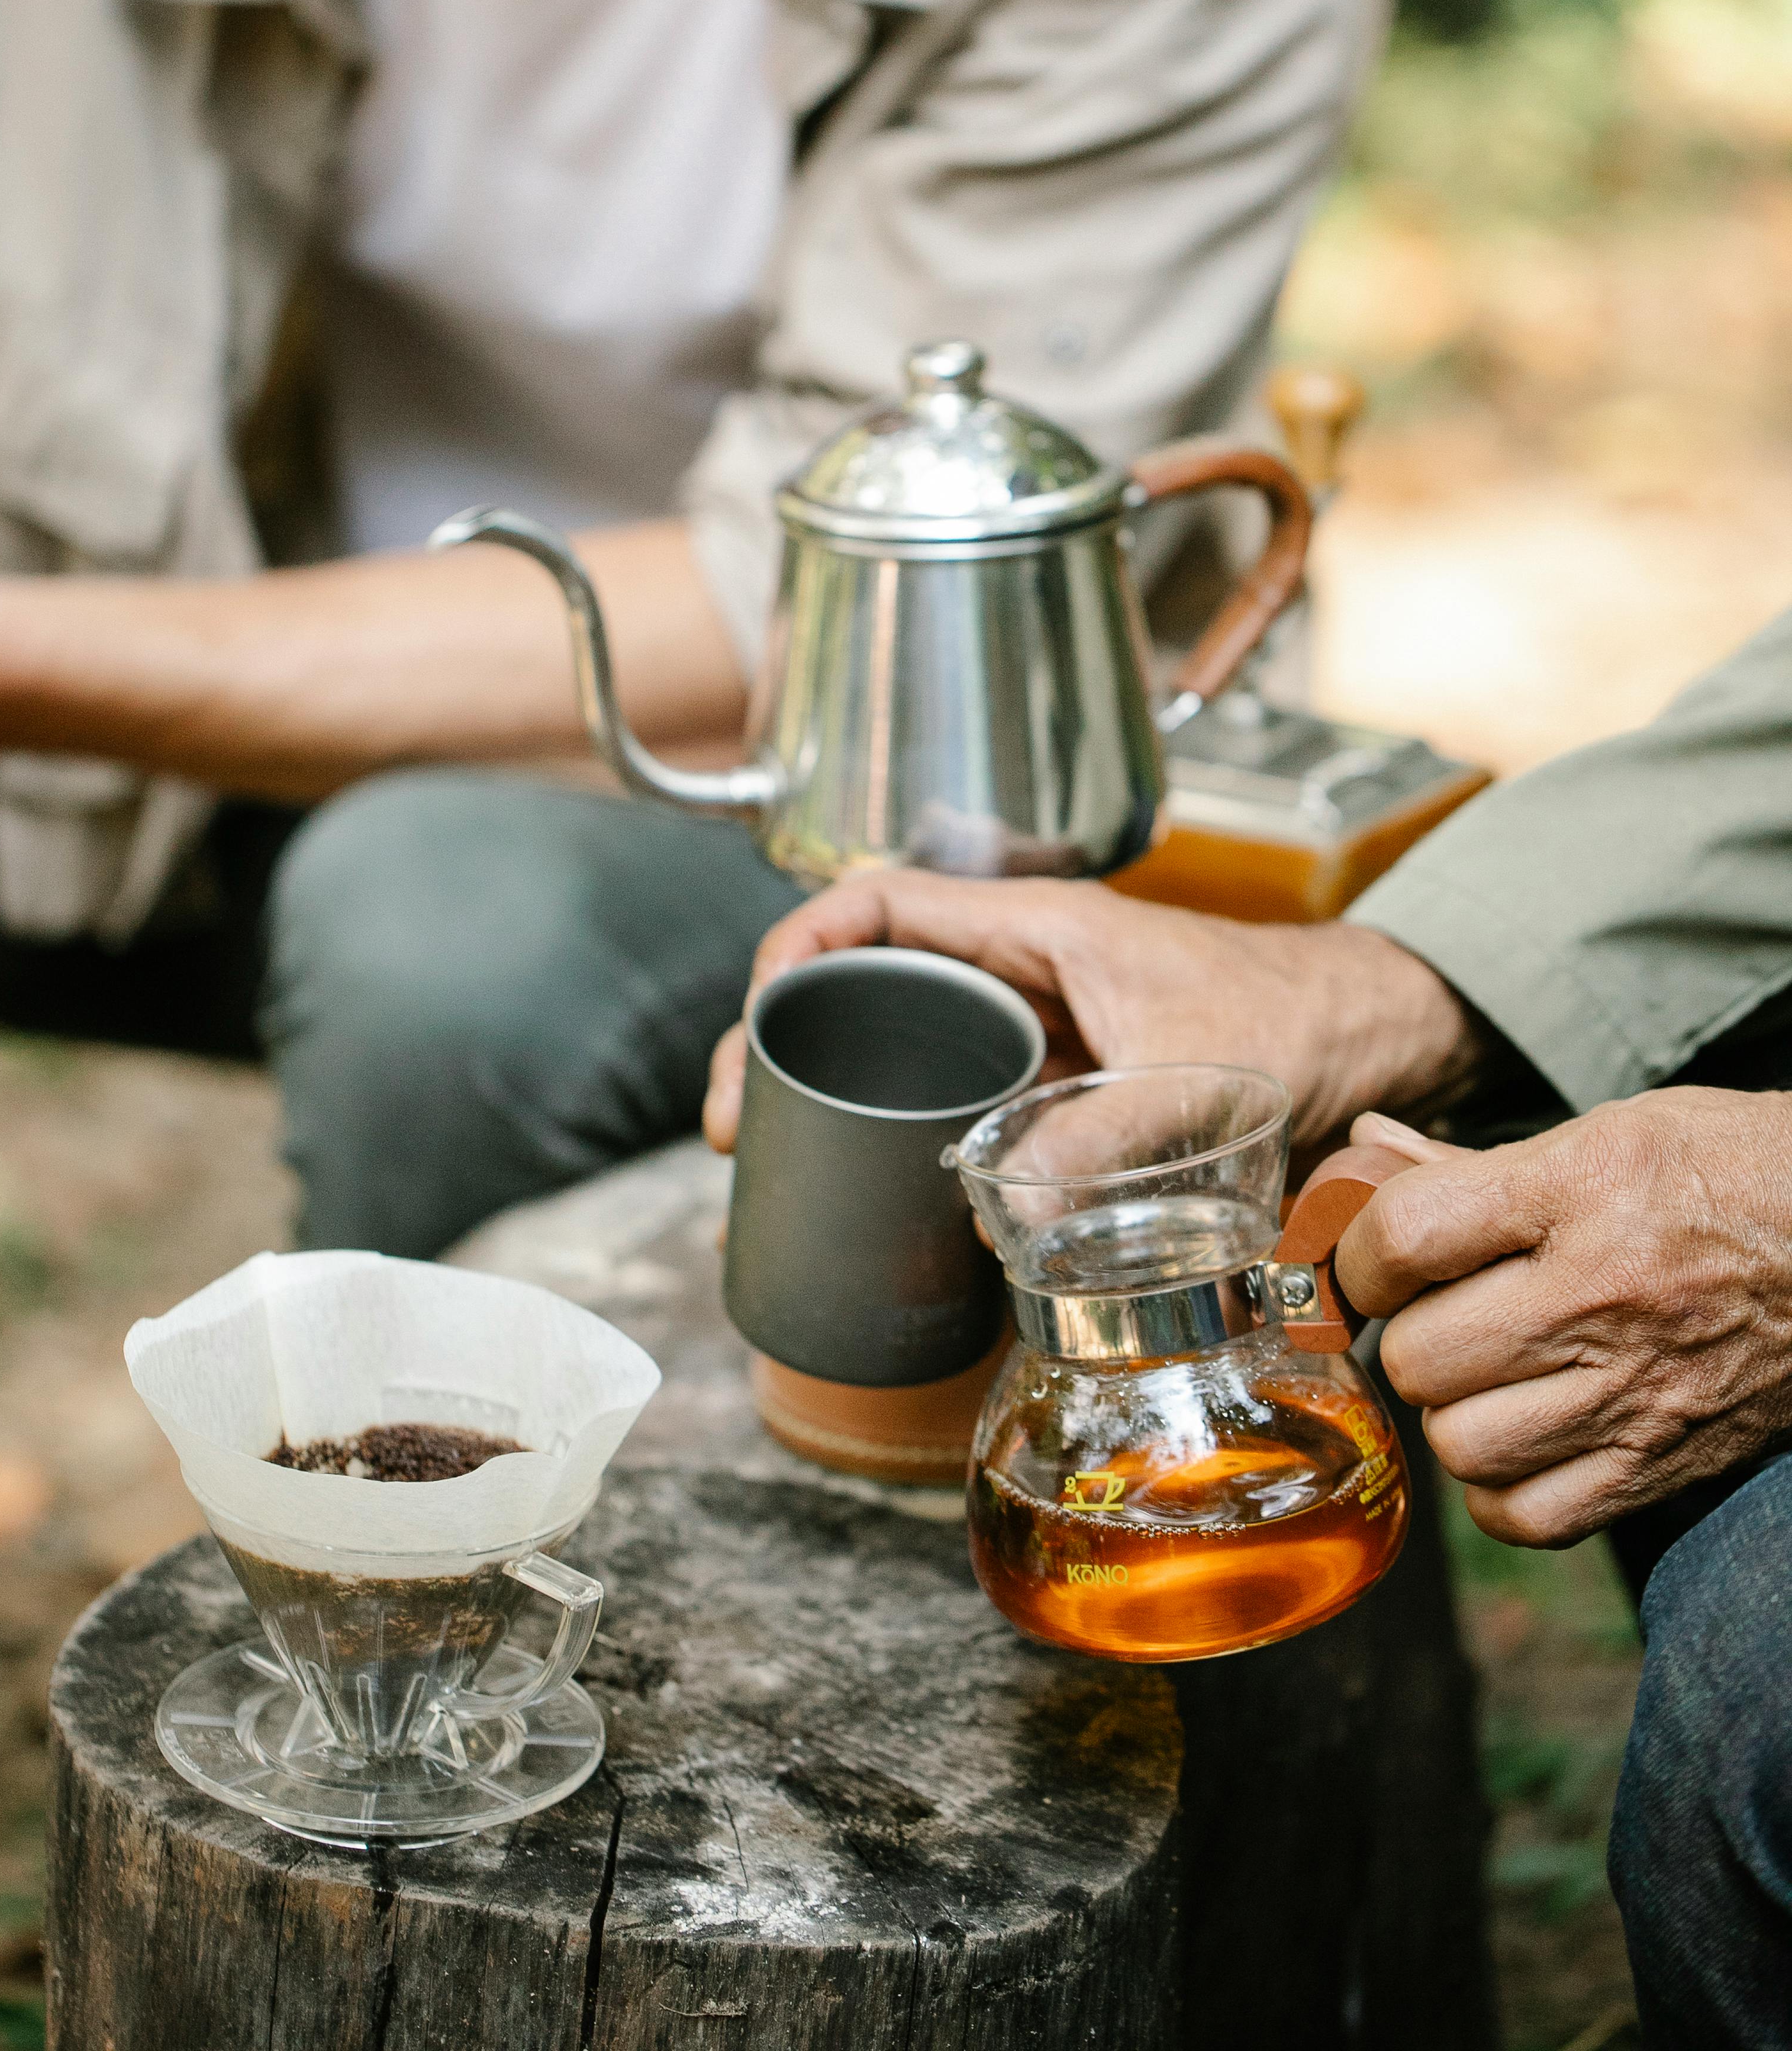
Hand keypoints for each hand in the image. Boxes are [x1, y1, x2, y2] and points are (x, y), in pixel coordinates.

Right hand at [700, 868, 1476, 1152]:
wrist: (1379, 1038)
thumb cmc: (1302, 1019)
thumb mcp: (1201, 1076)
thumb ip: (1109, 1138)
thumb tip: (1002, 1210)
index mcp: (1038, 927)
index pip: (882, 902)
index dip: (803, 943)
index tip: (761, 1009)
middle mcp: (1023, 969)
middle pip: (867, 979)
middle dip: (784, 1036)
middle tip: (733, 1121)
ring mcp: (1038, 1029)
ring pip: (903, 1042)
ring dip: (830, 1089)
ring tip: (766, 1158)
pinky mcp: (1060, 1086)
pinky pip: (955, 1098)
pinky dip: (899, 1134)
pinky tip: (865, 1190)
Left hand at [1338, 1089, 1791, 1545]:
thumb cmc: (1731, 1173)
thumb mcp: (1610, 1131)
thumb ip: (1479, 1161)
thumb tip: (1365, 1150)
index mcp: (1582, 1188)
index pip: (1407, 1236)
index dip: (1360, 1253)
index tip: (1371, 1261)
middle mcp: (1602, 1295)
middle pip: (1422, 1354)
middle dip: (1411, 1335)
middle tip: (1441, 1315)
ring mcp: (1636, 1391)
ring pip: (1462, 1444)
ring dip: (1454, 1412)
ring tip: (1487, 1375)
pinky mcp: (1664, 1462)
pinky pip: (1528, 1515)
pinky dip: (1504, 1489)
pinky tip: (1524, 1438)